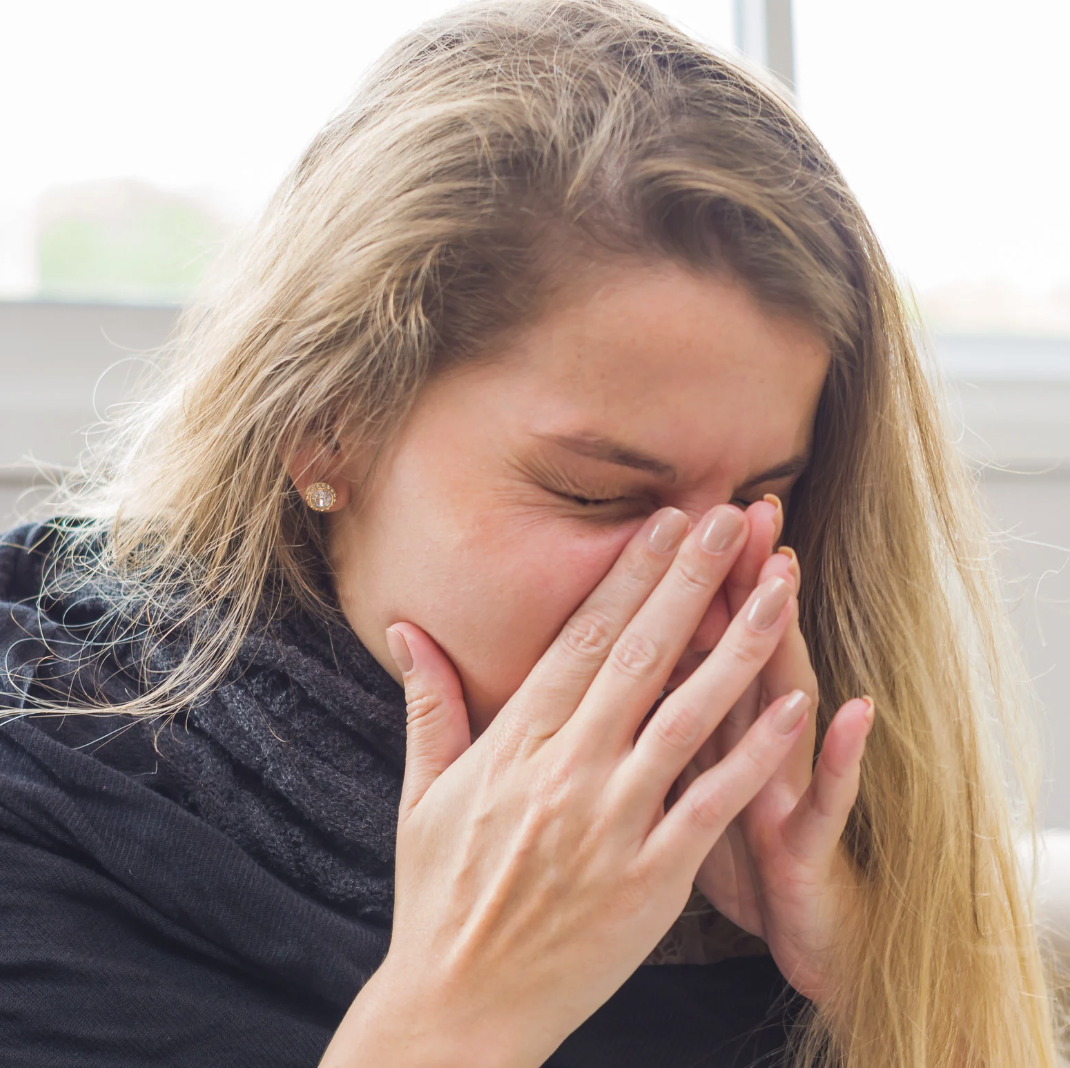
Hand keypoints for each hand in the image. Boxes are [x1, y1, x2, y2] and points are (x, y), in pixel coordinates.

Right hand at [321, 504, 809, 1067]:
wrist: (459, 1005)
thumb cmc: (440, 894)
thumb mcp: (421, 793)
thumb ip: (427, 703)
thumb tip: (405, 630)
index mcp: (514, 744)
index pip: (580, 639)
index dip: (628, 575)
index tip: (664, 523)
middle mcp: (565, 771)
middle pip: (639, 657)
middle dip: (689, 581)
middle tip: (729, 518)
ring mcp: (611, 823)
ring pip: (686, 716)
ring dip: (738, 645)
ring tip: (779, 585)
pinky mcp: (651, 880)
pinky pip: (713, 804)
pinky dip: (754, 753)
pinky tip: (795, 704)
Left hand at [682, 497, 873, 1007]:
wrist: (786, 934)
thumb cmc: (714, 854)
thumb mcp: (673, 785)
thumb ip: (645, 724)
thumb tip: (596, 670)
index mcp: (696, 731)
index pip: (684, 647)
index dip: (676, 587)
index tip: (667, 514)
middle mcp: (744, 746)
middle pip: (734, 655)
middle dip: (731, 583)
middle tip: (737, 508)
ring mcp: (781, 789)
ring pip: (785, 706)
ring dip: (783, 643)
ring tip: (784, 577)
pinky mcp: (808, 845)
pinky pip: (828, 800)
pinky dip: (841, 759)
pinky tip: (856, 713)